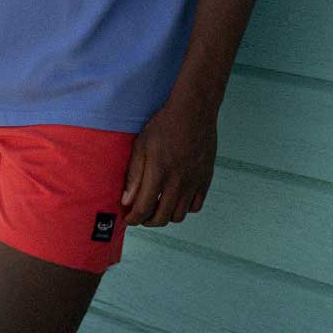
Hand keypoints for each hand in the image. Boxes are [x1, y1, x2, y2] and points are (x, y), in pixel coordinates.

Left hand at [120, 89, 217, 225]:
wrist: (193, 112)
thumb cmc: (164, 125)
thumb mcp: (141, 145)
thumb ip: (134, 175)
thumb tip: (126, 200)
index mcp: (158, 173)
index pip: (144, 208)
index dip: (133, 218)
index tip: (127, 219)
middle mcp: (178, 183)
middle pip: (162, 217)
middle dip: (147, 221)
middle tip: (140, 215)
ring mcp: (194, 183)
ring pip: (179, 216)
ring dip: (165, 216)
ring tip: (156, 208)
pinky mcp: (205, 180)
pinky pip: (195, 206)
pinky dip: (184, 209)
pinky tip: (176, 200)